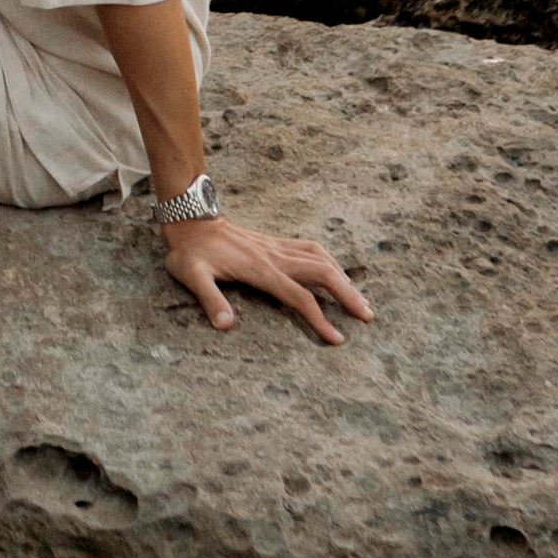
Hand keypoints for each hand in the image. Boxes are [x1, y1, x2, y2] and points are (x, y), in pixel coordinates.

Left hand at [164, 219, 371, 343]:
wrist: (191, 218)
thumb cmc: (190, 251)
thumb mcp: (191, 275)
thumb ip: (210, 298)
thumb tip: (225, 325)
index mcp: (260, 269)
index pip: (299, 297)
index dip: (319, 319)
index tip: (337, 339)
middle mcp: (275, 256)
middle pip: (322, 273)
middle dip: (347, 294)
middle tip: (367, 317)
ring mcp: (276, 247)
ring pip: (321, 258)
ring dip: (343, 277)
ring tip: (360, 299)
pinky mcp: (275, 243)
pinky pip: (311, 249)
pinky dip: (330, 262)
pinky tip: (336, 273)